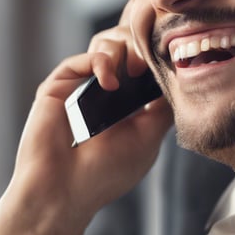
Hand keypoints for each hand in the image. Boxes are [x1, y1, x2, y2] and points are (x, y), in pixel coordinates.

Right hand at [7, 23, 172, 231]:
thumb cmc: (105, 173)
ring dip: (123, 49)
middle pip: (128, 45)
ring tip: (131, 72)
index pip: (146, 64)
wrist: (63, 191)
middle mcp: (105, 92)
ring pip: (106, 44)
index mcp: (128, 105)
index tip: (168, 60)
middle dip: (140, 45)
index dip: (156, 55)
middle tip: (147, 64)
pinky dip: (100, 62)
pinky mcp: (58, 87)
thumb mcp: (149, 138)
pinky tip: (109, 84)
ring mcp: (81, 88)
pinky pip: (82, 59)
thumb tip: (176, 78)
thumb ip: (163, 106)